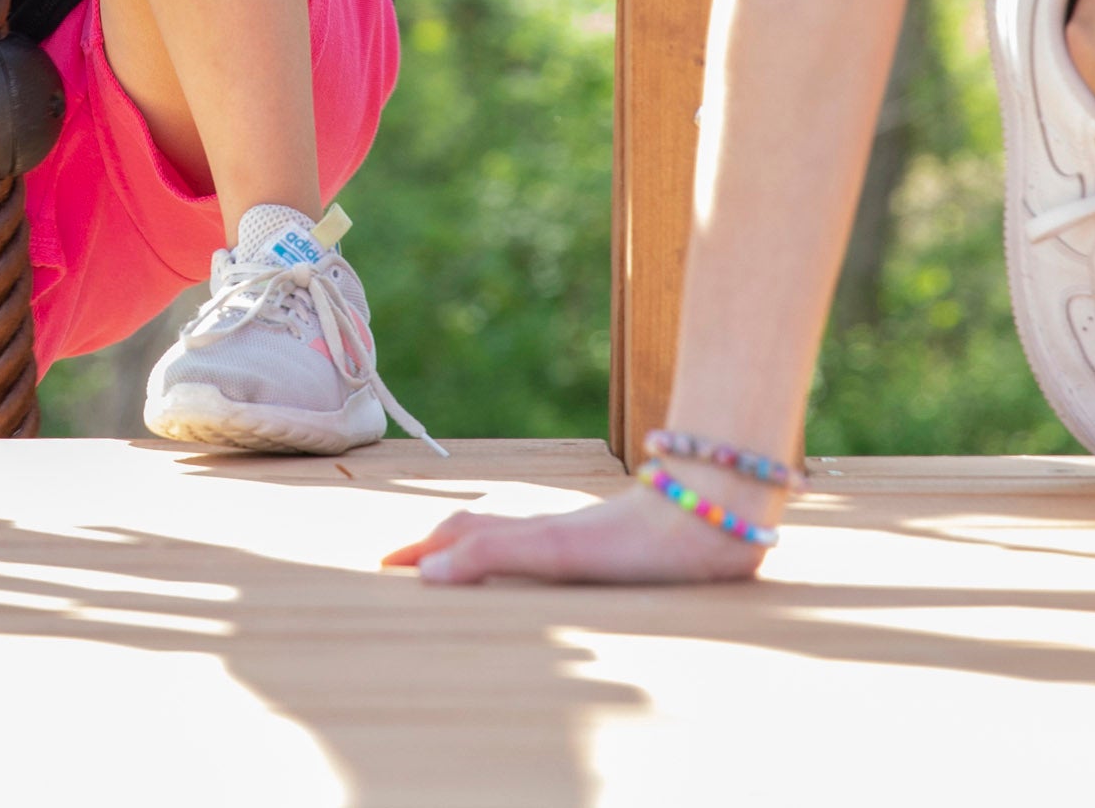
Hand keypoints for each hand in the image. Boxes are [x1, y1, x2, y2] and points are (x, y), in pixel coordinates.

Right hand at [383, 483, 768, 585]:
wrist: (707, 518)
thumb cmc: (632, 541)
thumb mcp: (553, 550)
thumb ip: (491, 555)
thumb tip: (427, 575)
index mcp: (529, 535)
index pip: (462, 536)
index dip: (424, 550)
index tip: (387, 566)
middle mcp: (549, 534)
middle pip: (484, 532)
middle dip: (444, 548)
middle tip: (413, 568)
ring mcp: (582, 541)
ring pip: (518, 541)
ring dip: (482, 552)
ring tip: (463, 569)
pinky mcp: (616, 556)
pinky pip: (553, 554)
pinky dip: (527, 561)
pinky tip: (548, 575)